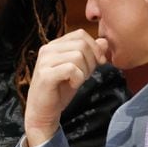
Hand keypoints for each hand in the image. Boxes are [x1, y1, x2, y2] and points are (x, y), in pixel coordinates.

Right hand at [24, 30, 107, 146]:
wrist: (43, 112)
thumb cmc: (60, 90)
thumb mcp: (81, 70)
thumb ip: (91, 55)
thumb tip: (104, 42)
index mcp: (54, 45)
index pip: (80, 34)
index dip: (94, 47)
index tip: (99, 62)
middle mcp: (47, 49)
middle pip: (81, 44)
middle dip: (91, 61)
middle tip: (86, 75)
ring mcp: (45, 61)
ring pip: (78, 55)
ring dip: (84, 71)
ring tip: (77, 81)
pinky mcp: (46, 75)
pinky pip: (72, 69)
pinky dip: (78, 79)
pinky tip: (72, 85)